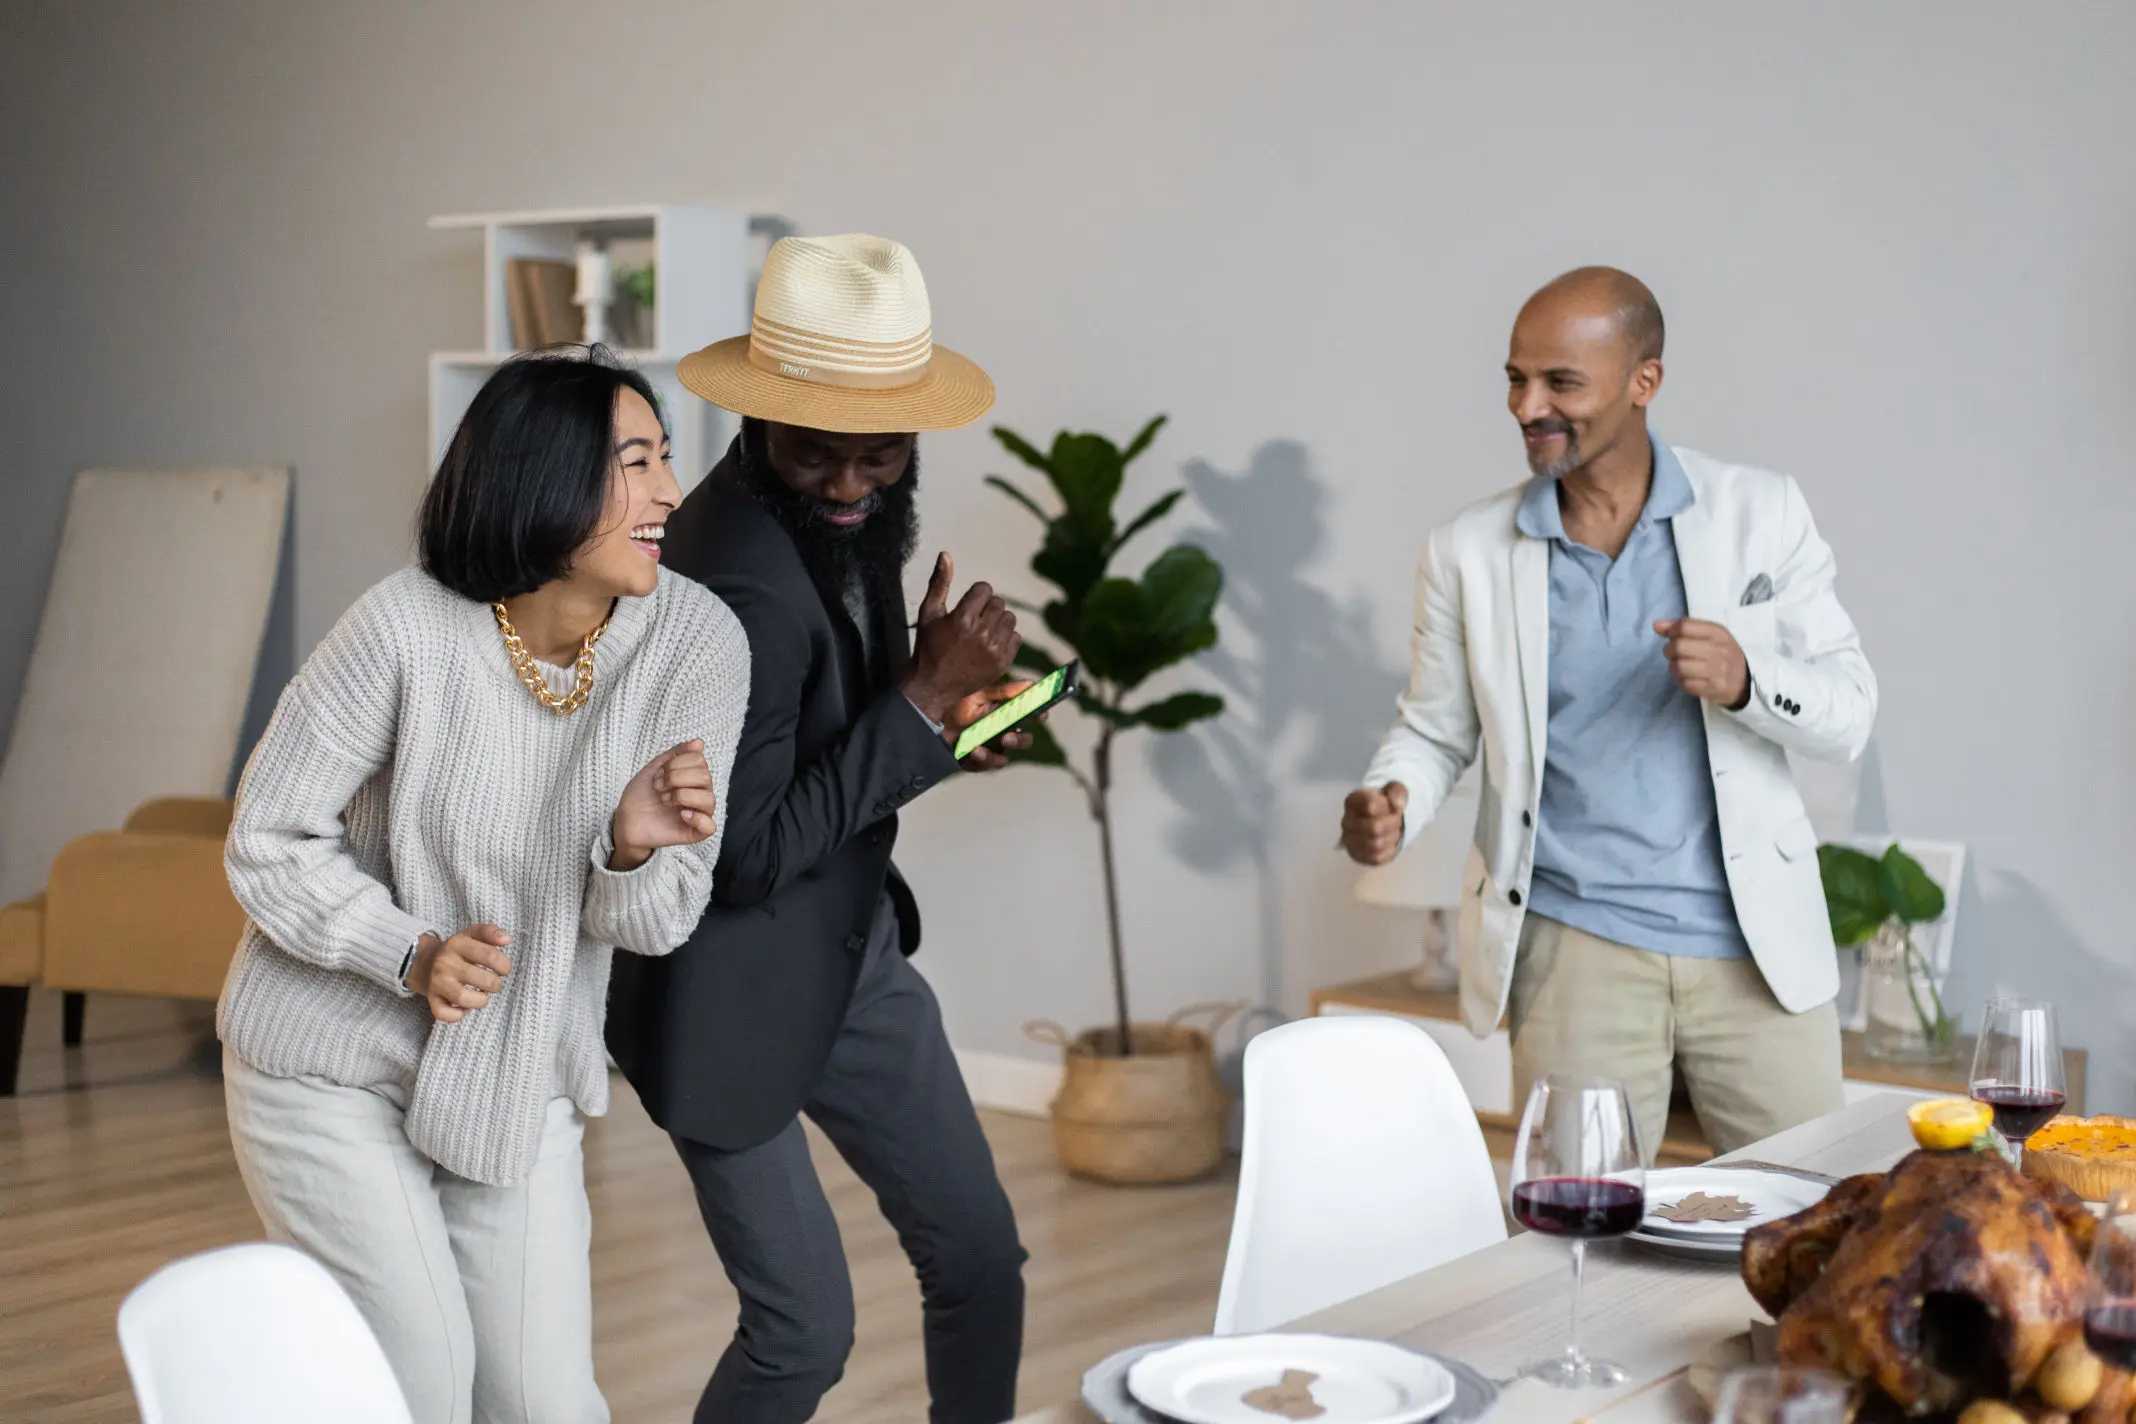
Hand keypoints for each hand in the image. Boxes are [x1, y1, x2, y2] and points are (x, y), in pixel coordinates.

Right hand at [407, 925, 512, 1023]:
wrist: (423, 962)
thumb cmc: (456, 951)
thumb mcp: (471, 934)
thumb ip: (490, 933)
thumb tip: (507, 939)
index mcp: (457, 944)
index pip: (491, 955)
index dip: (505, 965)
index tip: (503, 969)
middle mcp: (445, 963)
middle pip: (483, 980)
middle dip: (496, 984)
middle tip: (493, 983)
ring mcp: (437, 983)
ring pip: (463, 998)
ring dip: (480, 1001)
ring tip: (482, 995)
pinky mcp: (431, 1000)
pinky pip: (443, 1014)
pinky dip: (457, 1015)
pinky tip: (465, 1007)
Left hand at [610, 740, 716, 871]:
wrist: (625, 820)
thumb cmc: (641, 795)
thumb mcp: (655, 768)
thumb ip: (676, 754)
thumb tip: (699, 742)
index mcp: (692, 777)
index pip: (699, 760)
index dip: (676, 764)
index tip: (658, 774)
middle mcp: (699, 793)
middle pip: (705, 777)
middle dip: (676, 778)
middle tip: (658, 788)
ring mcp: (698, 813)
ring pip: (709, 799)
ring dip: (682, 795)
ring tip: (664, 801)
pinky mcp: (694, 833)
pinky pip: (710, 826)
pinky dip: (697, 818)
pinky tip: (681, 815)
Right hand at [902, 553, 1019, 725]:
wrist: (932, 685)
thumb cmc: (928, 647)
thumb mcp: (928, 613)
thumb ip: (939, 583)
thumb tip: (946, 554)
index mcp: (962, 618)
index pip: (984, 589)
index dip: (976, 595)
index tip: (967, 606)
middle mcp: (981, 633)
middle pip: (998, 602)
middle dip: (986, 607)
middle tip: (974, 620)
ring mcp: (994, 649)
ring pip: (1009, 618)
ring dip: (997, 621)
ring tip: (983, 631)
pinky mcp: (1003, 662)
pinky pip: (1016, 638)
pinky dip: (1005, 638)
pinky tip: (990, 644)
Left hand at [947, 678, 1039, 770]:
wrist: (926, 713)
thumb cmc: (955, 700)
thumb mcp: (980, 692)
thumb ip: (1005, 691)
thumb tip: (1032, 684)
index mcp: (1007, 712)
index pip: (1031, 716)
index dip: (1039, 715)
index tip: (1039, 716)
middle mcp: (1001, 731)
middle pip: (1023, 741)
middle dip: (1019, 741)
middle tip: (1008, 737)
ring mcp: (989, 748)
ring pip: (1003, 758)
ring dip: (995, 756)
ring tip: (980, 748)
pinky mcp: (973, 761)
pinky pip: (982, 766)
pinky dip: (980, 760)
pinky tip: (973, 751)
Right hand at [1340, 782, 1408, 865]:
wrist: (1381, 820)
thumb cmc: (1386, 803)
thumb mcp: (1395, 790)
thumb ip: (1397, 792)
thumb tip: (1396, 804)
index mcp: (1353, 800)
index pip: (1371, 805)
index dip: (1388, 807)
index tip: (1393, 805)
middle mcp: (1347, 821)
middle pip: (1375, 827)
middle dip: (1393, 824)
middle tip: (1397, 819)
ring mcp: (1349, 840)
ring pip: (1376, 844)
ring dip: (1391, 838)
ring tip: (1394, 831)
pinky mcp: (1357, 855)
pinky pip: (1376, 857)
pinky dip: (1388, 850)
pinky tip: (1389, 842)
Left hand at [1653, 619, 1749, 708]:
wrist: (1745, 680)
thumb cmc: (1722, 654)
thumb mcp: (1709, 635)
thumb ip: (1682, 628)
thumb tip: (1656, 625)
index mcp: (1718, 633)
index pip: (1684, 626)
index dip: (1671, 632)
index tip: (1673, 637)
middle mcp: (1719, 650)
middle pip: (1679, 646)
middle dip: (1669, 650)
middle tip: (1673, 654)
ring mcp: (1717, 670)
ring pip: (1679, 666)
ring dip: (1673, 667)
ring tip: (1679, 666)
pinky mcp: (1713, 688)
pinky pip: (1685, 683)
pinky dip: (1680, 681)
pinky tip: (1685, 677)